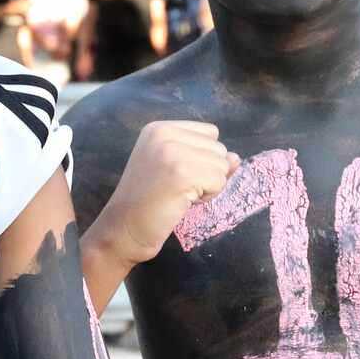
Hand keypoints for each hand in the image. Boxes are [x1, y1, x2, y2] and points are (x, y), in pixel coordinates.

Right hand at [96, 122, 238, 265]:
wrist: (122, 230)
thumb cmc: (148, 203)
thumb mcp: (174, 169)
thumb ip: (205, 158)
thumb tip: (236, 158)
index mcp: (159, 128)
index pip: (210, 133)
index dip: (202, 158)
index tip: (175, 175)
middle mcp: (164, 133)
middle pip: (219, 148)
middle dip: (206, 173)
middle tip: (175, 188)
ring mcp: (172, 152)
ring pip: (222, 166)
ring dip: (207, 186)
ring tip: (178, 195)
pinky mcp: (182, 173)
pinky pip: (219, 182)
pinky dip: (207, 197)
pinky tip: (182, 202)